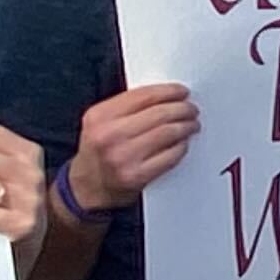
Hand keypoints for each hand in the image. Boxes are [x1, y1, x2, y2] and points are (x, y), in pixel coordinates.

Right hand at [68, 82, 199, 210]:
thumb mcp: (101, 122)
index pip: (143, 96)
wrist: (87, 187)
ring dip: (186, 126)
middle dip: (182, 108)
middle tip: (192, 109)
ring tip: (192, 124)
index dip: (168, 91)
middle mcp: (109, 135)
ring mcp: (123, 157)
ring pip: (167, 133)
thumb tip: (166, 95)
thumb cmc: (98, 152)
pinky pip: (169, 156)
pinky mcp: (136, 176)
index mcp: (100, 116)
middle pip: (159, 113)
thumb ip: (127, 107)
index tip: (182, 91)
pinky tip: (183, 143)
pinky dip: (181, 147)